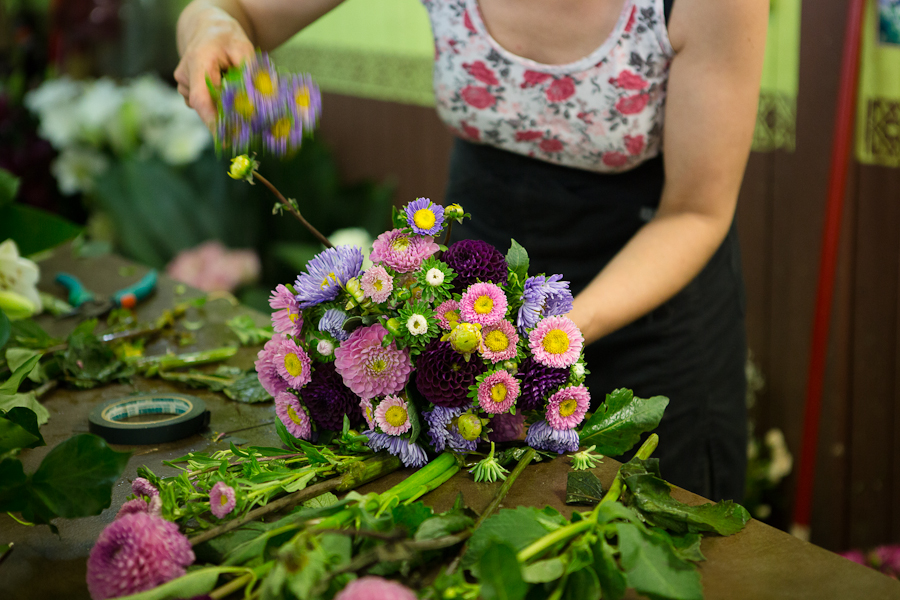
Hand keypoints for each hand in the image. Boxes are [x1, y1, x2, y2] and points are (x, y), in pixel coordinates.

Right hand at [174, 7, 254, 127]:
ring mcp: (184, 84)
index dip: (212, 121)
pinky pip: (205, 105)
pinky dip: (218, 106)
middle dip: (225, 119)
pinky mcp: (188, 91)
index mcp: (198, 61)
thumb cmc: (227, 37)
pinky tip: (229, 96)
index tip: (225, 138)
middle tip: (248, 129)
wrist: (208, 29)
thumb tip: (263, 98)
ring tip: (239, 99)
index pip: (201, 98)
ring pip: (206, 107)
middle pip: (204, 107)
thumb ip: (250, 72)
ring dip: (223, 109)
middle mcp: (185, 75)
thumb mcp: (243, 48)